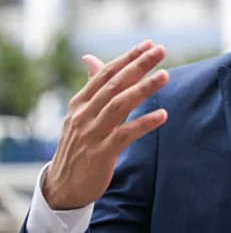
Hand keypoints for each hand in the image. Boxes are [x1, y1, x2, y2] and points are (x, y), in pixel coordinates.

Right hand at [42, 41, 168, 209]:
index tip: (148, 44)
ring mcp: (91, 134)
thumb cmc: (78, 145)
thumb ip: (92, 87)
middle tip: (160, 50)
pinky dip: (144, 123)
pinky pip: (125, 134)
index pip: (105, 74)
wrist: (63, 187)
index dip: (128, 58)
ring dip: (144, 89)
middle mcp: (84, 115)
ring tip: (165, 76)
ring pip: (120, 105)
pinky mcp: (101, 154)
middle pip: (114, 84)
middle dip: (138, 65)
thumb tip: (89, 58)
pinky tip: (162, 115)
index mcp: (80, 103)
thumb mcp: (80, 114)